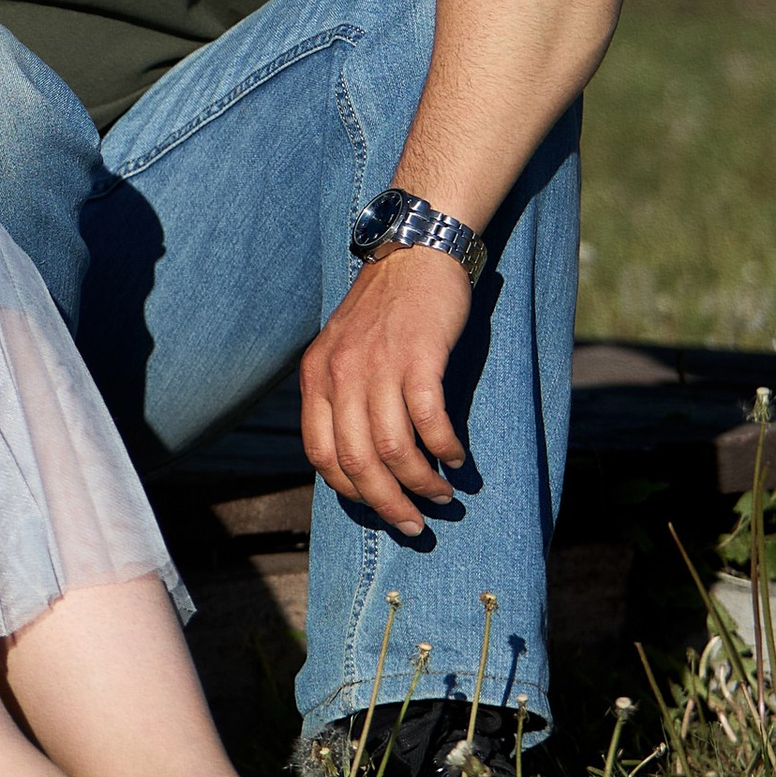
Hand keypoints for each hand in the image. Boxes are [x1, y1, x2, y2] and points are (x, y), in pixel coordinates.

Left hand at [299, 248, 471, 536]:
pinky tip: (458, 460)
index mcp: (316, 376)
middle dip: (387, 504)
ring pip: (393, 448)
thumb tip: (359, 461)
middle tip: (414, 525)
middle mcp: (340, 373)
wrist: (414, 251)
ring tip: (442, 497)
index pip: (321, 454)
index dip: (350, 491)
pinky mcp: (418, 356)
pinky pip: (429, 419)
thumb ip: (342, 397)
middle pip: (357, 461)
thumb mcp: (343, 351)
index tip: (377, 507)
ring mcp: (379, 364)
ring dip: (421, 484)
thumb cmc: (385, 310)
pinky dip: (444, 448)